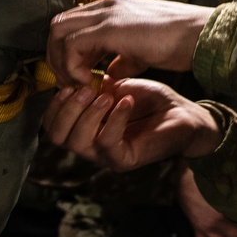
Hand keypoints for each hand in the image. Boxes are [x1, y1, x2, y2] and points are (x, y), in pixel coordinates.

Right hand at [43, 76, 222, 169]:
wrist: (183, 113)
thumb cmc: (151, 101)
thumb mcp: (116, 88)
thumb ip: (93, 86)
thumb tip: (73, 76)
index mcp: (85, 129)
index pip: (52, 127)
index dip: (54, 106)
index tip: (69, 83)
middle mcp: (91, 146)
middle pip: (58, 137)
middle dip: (67, 109)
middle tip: (86, 89)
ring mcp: (107, 155)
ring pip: (78, 142)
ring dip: (88, 114)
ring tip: (106, 95)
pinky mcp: (125, 160)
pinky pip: (106, 143)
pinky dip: (114, 119)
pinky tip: (125, 102)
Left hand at [47, 0, 213, 86]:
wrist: (199, 36)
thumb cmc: (178, 43)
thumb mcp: (142, 51)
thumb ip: (122, 59)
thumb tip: (109, 74)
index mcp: (112, 8)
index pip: (71, 23)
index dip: (66, 52)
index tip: (77, 76)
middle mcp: (105, 6)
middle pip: (57, 25)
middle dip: (56, 57)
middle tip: (70, 82)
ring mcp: (106, 14)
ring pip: (58, 32)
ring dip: (62, 62)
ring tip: (80, 84)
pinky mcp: (110, 28)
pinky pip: (72, 45)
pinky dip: (73, 66)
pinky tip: (91, 81)